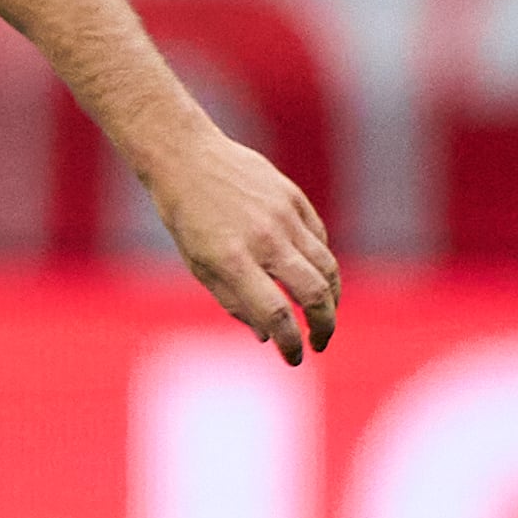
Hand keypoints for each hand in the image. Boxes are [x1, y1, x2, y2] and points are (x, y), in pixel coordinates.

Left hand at [147, 132, 339, 363]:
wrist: (187, 159)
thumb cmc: (187, 219)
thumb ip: (233, 302)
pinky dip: (322, 264)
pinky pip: (319, 240)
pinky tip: (314, 278)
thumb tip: (268, 336)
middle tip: (320, 342)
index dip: (290, 343)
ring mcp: (283, 216)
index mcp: (232, 260)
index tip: (295, 359)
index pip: (275, 313)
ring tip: (323, 316)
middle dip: (324, 326)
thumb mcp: (198, 266)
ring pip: (326, 267)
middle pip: (314, 293)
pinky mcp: (294, 199)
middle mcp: (263, 238)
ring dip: (331, 299)